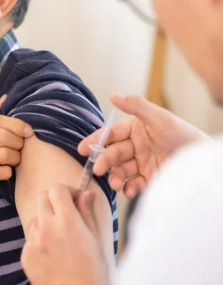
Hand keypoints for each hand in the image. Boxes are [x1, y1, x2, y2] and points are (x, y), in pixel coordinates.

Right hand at [0, 95, 33, 202]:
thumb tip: (7, 97)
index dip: (17, 124)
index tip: (28, 131)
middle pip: (4, 137)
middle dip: (18, 143)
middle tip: (20, 148)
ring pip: (4, 155)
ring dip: (15, 158)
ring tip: (14, 160)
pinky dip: (7, 172)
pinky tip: (5, 171)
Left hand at [21, 184, 108, 284]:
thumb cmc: (94, 274)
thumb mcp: (96, 240)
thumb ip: (87, 212)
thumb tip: (85, 192)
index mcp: (67, 221)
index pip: (57, 189)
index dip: (67, 192)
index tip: (74, 200)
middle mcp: (46, 228)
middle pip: (42, 197)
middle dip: (53, 200)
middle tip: (65, 214)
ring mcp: (33, 242)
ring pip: (35, 218)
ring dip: (45, 220)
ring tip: (60, 238)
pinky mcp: (25, 256)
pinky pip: (30, 238)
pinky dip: (39, 240)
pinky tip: (53, 254)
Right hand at [78, 93, 210, 197]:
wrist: (203, 163)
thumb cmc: (184, 135)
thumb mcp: (160, 118)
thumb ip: (136, 106)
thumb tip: (113, 94)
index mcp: (136, 129)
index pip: (111, 134)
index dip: (96, 140)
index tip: (82, 149)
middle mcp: (137, 146)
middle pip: (114, 154)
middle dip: (105, 161)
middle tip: (98, 169)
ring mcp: (143, 163)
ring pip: (121, 170)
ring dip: (116, 177)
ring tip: (115, 185)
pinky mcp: (151, 179)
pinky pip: (135, 184)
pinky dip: (130, 188)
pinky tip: (130, 191)